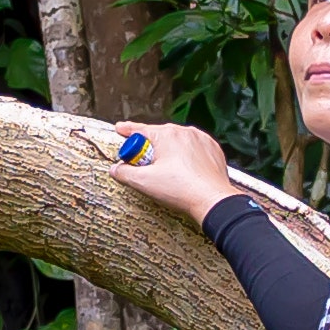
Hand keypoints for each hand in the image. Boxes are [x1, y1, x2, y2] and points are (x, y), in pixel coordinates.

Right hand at [100, 119, 237, 224]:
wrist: (213, 201)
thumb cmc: (182, 190)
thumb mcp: (144, 182)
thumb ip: (125, 173)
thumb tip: (116, 169)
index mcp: (167, 135)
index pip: (140, 129)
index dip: (127, 130)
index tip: (120, 129)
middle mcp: (185, 132)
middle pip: (159, 136)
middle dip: (148, 148)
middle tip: (142, 164)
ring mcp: (201, 140)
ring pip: (177, 142)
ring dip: (169, 153)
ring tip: (166, 173)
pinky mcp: (213, 150)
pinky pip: (194, 149)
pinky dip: (186, 157)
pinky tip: (183, 172)